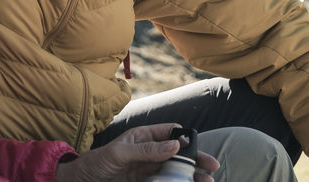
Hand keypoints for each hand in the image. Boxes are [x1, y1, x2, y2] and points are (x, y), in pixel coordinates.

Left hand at [54, 124, 218, 181]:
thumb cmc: (96, 162)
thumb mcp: (120, 153)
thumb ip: (147, 150)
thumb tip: (175, 145)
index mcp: (144, 136)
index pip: (170, 132)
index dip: (186, 138)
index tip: (198, 148)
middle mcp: (149, 152)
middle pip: (178, 154)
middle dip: (195, 160)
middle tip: (212, 168)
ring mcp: (147, 170)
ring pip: (174, 171)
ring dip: (190, 177)